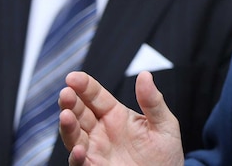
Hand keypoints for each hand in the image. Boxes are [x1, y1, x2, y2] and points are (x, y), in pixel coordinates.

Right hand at [58, 70, 183, 165]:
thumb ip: (153, 102)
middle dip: (70, 103)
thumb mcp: (164, 124)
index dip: (84, 86)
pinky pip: (80, 163)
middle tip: (66, 93)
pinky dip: (76, 157)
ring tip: (66, 115)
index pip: (96, 96)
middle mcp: (101, 131)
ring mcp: (96, 150)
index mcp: (116, 115)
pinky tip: (79, 149)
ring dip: (68, 126)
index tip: (73, 77)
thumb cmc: (165, 153)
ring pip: (74, 136)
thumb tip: (145, 75)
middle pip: (80, 113)